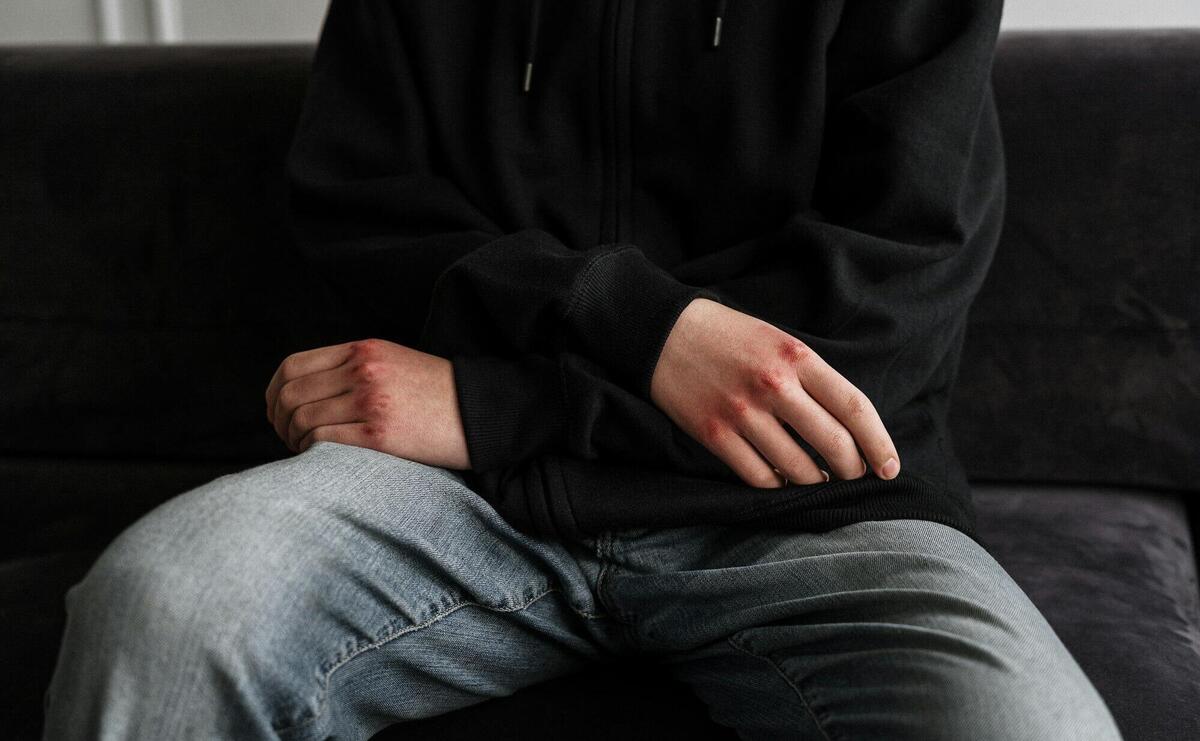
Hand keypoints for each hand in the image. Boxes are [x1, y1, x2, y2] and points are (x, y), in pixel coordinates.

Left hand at [264, 338, 470, 469]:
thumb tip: (309, 392)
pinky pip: (323, 442)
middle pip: (291, 394)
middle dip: (278, 421)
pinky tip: (319, 459)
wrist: (481, 413)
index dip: (274, 393)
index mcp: (363, 350)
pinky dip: (311, 452)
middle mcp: (362, 371)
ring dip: (293, 440)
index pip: (293, 366)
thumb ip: (354, 368)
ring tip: (303, 451)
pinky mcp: (380, 434)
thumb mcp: (394, 362)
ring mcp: (371, 401)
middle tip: (287, 437)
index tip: (276, 411)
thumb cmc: (438, 394)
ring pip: (302, 420)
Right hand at [650, 298, 899, 487]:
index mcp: (797, 357)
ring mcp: (742, 413)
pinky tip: (781, 477)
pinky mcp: (715, 434)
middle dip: (852, 469)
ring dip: (815, 480)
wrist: (663, 333)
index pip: (855, 408)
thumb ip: (812, 378)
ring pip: (798, 468)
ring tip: (816, 477)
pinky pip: (759, 476)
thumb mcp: (779, 342)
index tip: (889, 467)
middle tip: (852, 475)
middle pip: (833, 444)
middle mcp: (774, 386)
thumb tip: (848, 426)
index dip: (879, 443)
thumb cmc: (729, 337)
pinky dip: (777, 484)